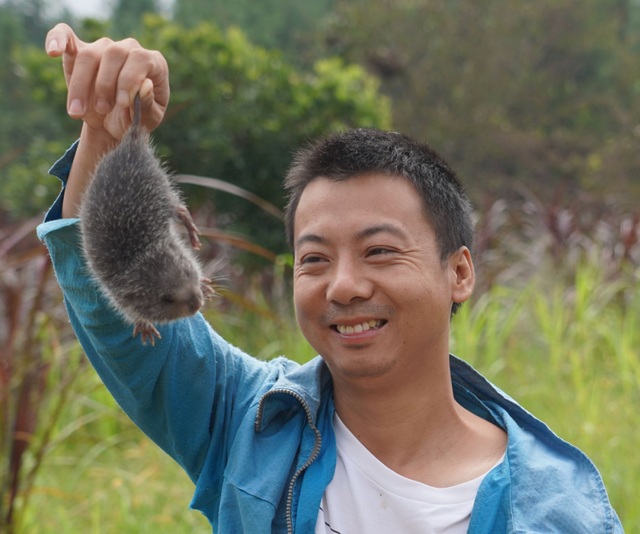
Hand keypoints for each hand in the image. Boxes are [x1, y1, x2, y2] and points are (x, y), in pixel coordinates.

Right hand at [45, 23, 169, 140]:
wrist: (113, 124)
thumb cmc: (135, 119)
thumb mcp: (147, 119)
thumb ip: (148, 104)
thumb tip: (145, 86)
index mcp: (153, 63)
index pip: (141, 59)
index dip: (130, 80)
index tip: (122, 103)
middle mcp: (129, 49)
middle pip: (113, 54)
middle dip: (105, 85)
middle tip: (102, 110)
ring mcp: (103, 48)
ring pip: (89, 56)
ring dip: (81, 86)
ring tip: (78, 113)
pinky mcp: (78, 50)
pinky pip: (65, 35)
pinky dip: (57, 39)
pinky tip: (53, 51)